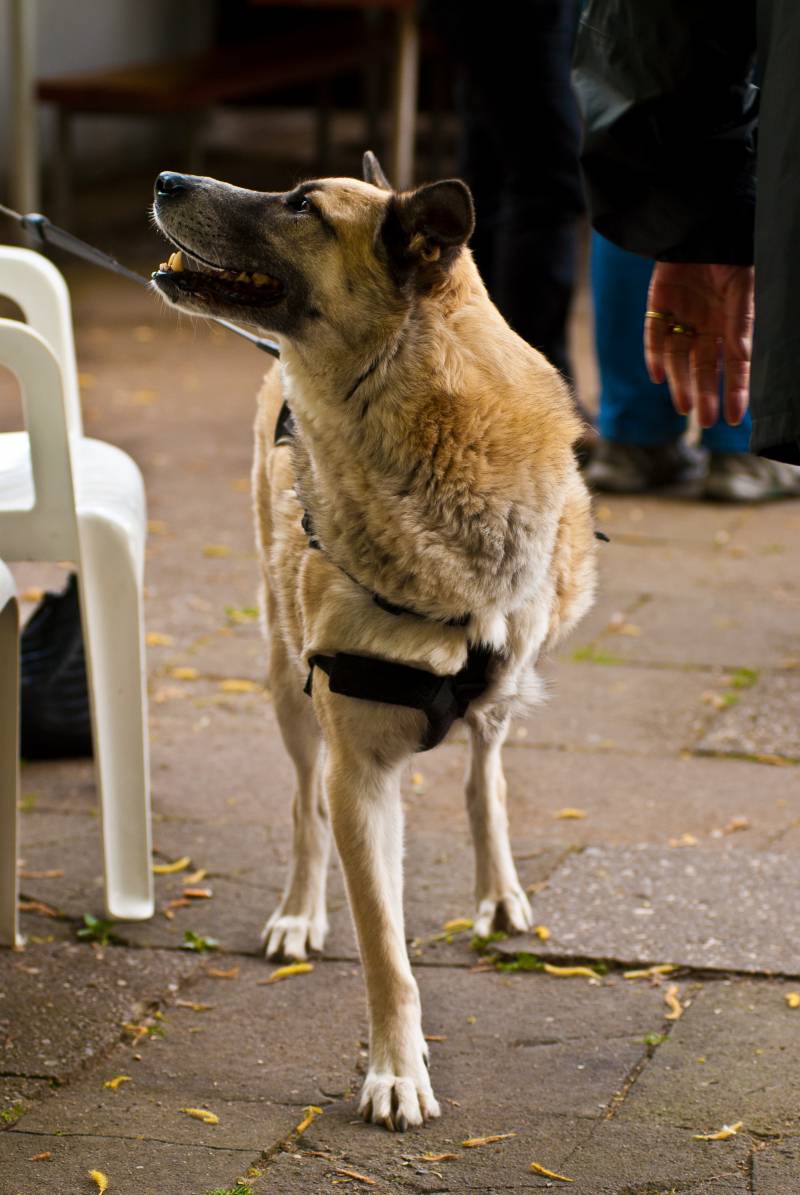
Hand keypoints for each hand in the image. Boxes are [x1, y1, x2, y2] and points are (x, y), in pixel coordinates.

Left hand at [644, 262, 753, 427]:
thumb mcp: (744, 285)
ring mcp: (683, 318)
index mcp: (733, 323)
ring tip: (684, 407)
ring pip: (679, 359)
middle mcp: (708, 325)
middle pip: (706, 367)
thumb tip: (743, 354)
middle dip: (707, 394)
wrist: (699, 222)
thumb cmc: (730, 252)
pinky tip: (657, 376)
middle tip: (705, 422)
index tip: (735, 417)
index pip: (736, 365)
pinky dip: (654, 357)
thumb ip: (743, 319)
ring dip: (680, 383)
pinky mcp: (658, 308)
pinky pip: (654, 338)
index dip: (736, 391)